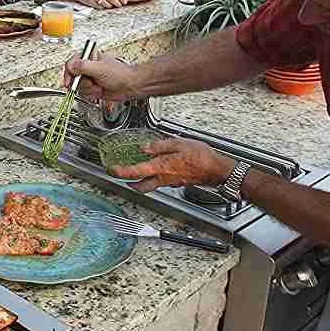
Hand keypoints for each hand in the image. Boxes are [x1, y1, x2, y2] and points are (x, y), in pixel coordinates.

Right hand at [61, 56, 140, 102]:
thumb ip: (83, 66)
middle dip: (82, 83)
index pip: (71, 63)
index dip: (68, 73)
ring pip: (78, 87)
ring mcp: (90, 78)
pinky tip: (100, 91)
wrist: (130, 86)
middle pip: (73, 77)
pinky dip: (91, 94)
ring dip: (88, 90)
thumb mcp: (100, 68)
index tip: (69, 81)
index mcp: (89, 57)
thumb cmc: (120, 74)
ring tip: (98, 87)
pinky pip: (84, 93)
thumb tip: (71, 66)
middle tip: (90, 83)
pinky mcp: (92, 87)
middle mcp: (88, 67)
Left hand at [109, 138, 235, 192]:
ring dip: (140, 181)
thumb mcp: (178, 144)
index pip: (135, 172)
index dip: (121, 172)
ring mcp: (170, 182)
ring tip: (136, 170)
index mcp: (161, 167)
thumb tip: (144, 148)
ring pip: (150, 186)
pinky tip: (156, 168)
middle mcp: (163, 178)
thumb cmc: (202, 157)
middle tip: (121, 174)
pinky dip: (154, 177)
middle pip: (140, 187)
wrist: (217, 170)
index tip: (112, 169)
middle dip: (128, 182)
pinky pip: (160, 182)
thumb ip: (159, 146)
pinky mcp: (176, 182)